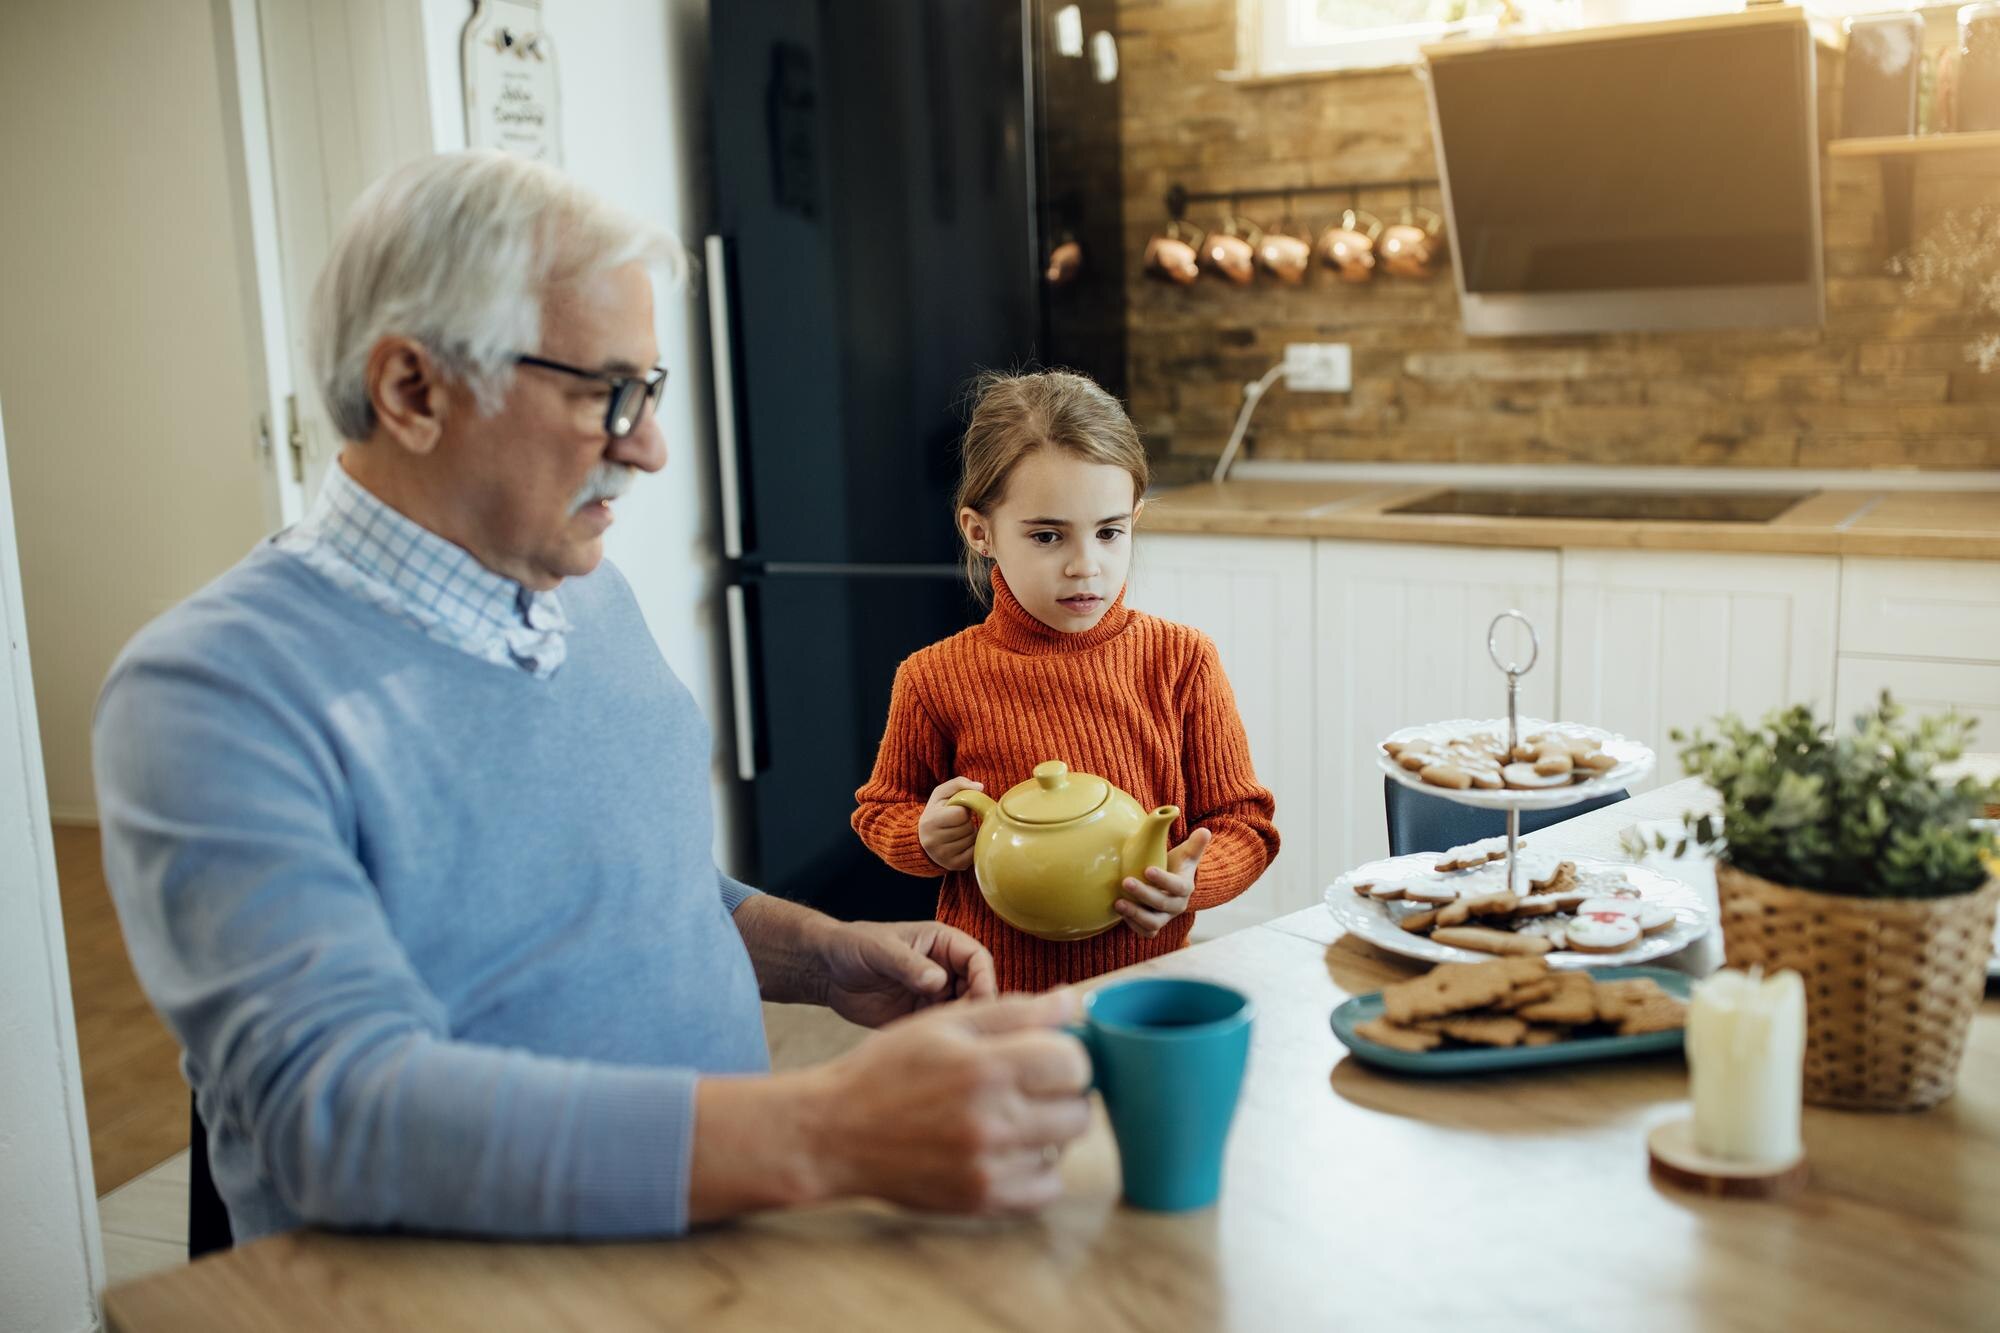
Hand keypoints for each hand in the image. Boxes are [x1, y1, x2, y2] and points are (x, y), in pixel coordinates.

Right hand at [802, 991, 1091, 1213]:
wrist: (834, 1133)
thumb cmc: (886, 1070)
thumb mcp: (943, 1025)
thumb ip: (1014, 1012)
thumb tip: (1072, 1002)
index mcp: (984, 1067)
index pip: (1075, 1063)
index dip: (1067, 1052)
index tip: (1045, 1053)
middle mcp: (993, 1122)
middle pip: (1079, 1109)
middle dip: (1063, 1091)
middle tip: (1031, 1084)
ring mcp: (989, 1167)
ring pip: (1065, 1148)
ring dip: (1050, 1129)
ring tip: (1013, 1115)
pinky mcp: (982, 1200)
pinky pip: (1047, 1188)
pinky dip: (1038, 1169)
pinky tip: (1010, 1149)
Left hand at [820, 920, 997, 1027]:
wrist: (826, 971)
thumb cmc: (853, 946)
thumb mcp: (879, 950)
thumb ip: (908, 964)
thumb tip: (939, 981)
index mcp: (942, 943)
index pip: (978, 959)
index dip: (985, 978)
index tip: (982, 999)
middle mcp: (944, 969)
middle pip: (978, 989)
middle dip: (976, 1007)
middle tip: (962, 1025)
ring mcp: (934, 994)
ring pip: (963, 1012)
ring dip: (959, 1025)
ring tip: (942, 1034)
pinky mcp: (920, 1016)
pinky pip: (941, 1027)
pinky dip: (941, 1036)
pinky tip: (928, 1041)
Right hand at [918, 776, 984, 871]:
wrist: (923, 838)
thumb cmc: (937, 812)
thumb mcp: (941, 793)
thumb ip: (959, 783)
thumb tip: (980, 788)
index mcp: (930, 821)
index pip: (960, 814)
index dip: (963, 810)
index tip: (957, 810)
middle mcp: (933, 841)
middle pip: (967, 828)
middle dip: (967, 822)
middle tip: (957, 822)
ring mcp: (943, 856)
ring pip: (972, 840)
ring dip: (970, 833)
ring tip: (958, 832)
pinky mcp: (953, 865)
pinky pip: (975, 853)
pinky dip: (972, 846)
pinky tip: (962, 842)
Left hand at [1115, 827, 1211, 938]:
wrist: (1170, 885)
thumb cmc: (1176, 866)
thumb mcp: (1187, 854)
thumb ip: (1195, 845)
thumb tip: (1204, 831)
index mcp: (1185, 887)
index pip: (1178, 886)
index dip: (1164, 880)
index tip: (1147, 870)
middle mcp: (1177, 905)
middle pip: (1162, 904)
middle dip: (1144, 894)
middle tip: (1125, 881)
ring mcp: (1165, 917)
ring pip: (1153, 923)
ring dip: (1135, 914)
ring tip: (1118, 902)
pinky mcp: (1154, 925)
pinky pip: (1146, 932)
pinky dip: (1133, 926)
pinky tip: (1120, 912)